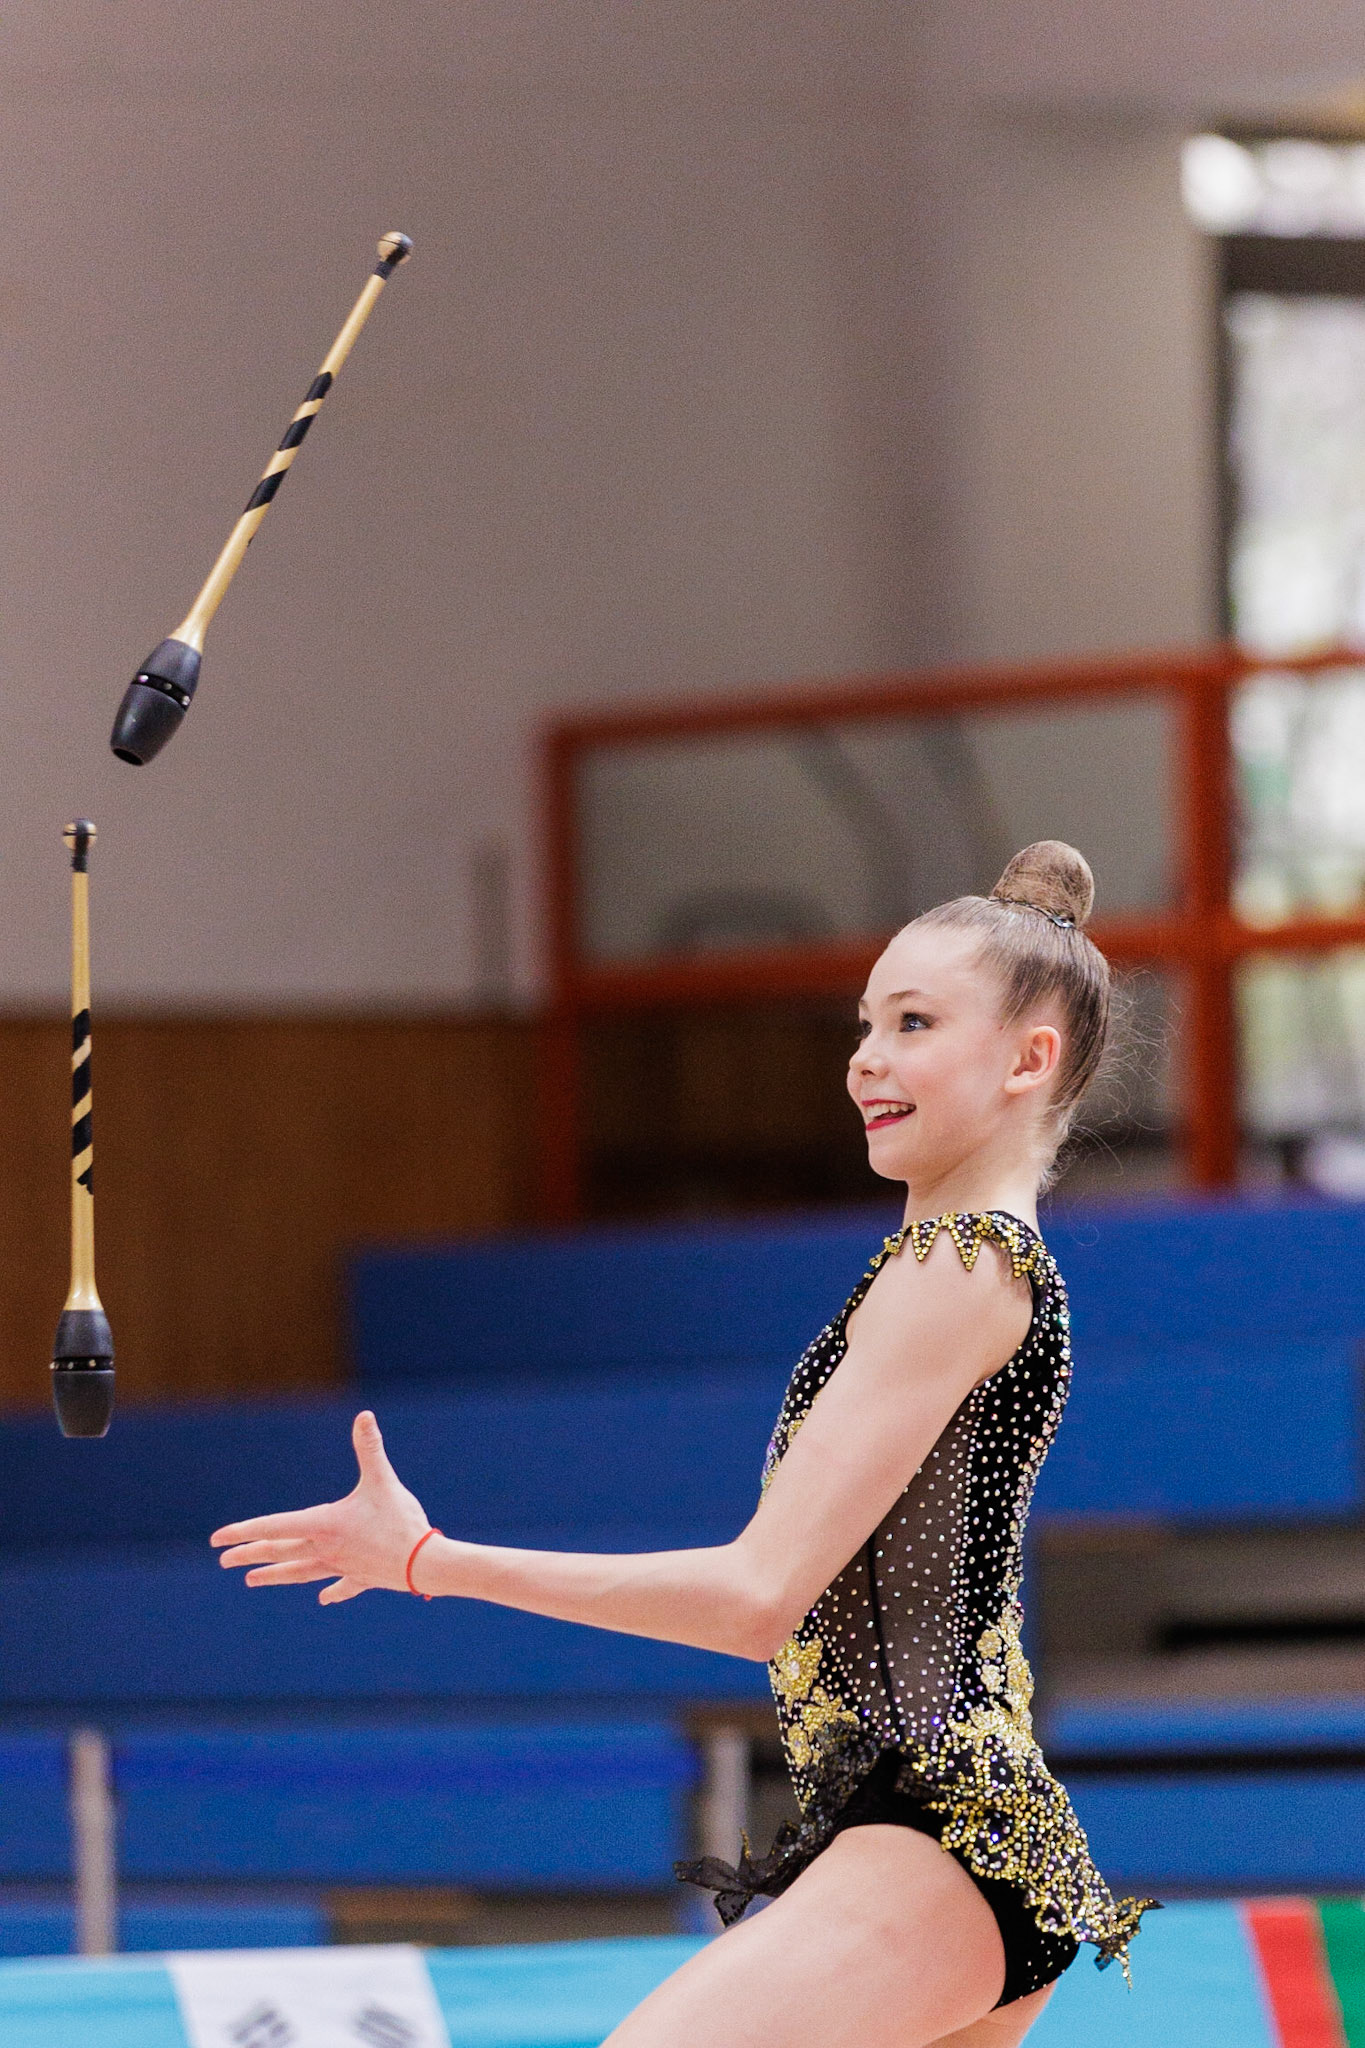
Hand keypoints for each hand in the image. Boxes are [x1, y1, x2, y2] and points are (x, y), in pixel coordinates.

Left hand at [211, 1410, 432, 1604]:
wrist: (424, 1563)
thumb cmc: (400, 1520)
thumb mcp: (383, 1480)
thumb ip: (370, 1448)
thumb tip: (364, 1416)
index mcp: (325, 1525)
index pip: (276, 1527)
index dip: (245, 1530)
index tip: (218, 1539)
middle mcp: (326, 1549)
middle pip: (281, 1552)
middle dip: (251, 1555)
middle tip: (224, 1560)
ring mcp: (342, 1566)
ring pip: (300, 1572)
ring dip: (276, 1575)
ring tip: (252, 1580)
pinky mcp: (363, 1577)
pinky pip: (342, 1585)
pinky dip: (332, 1590)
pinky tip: (323, 1598)